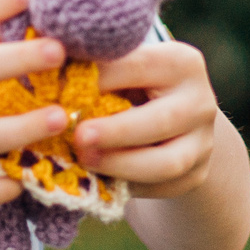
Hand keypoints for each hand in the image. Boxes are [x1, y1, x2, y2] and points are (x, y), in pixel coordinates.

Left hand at [75, 39, 221, 198]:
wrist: (173, 118)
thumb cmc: (131, 83)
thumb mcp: (120, 68)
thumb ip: (94, 68)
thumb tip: (46, 74)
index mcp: (180, 62)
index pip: (138, 66)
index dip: (99, 78)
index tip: (60, 88)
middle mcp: (200, 101)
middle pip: (162, 120)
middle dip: (116, 131)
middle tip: (77, 135)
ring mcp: (203, 142)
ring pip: (168, 163)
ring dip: (121, 165)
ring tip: (84, 161)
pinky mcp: (196, 175)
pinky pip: (162, 187)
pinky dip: (127, 185)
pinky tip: (99, 179)